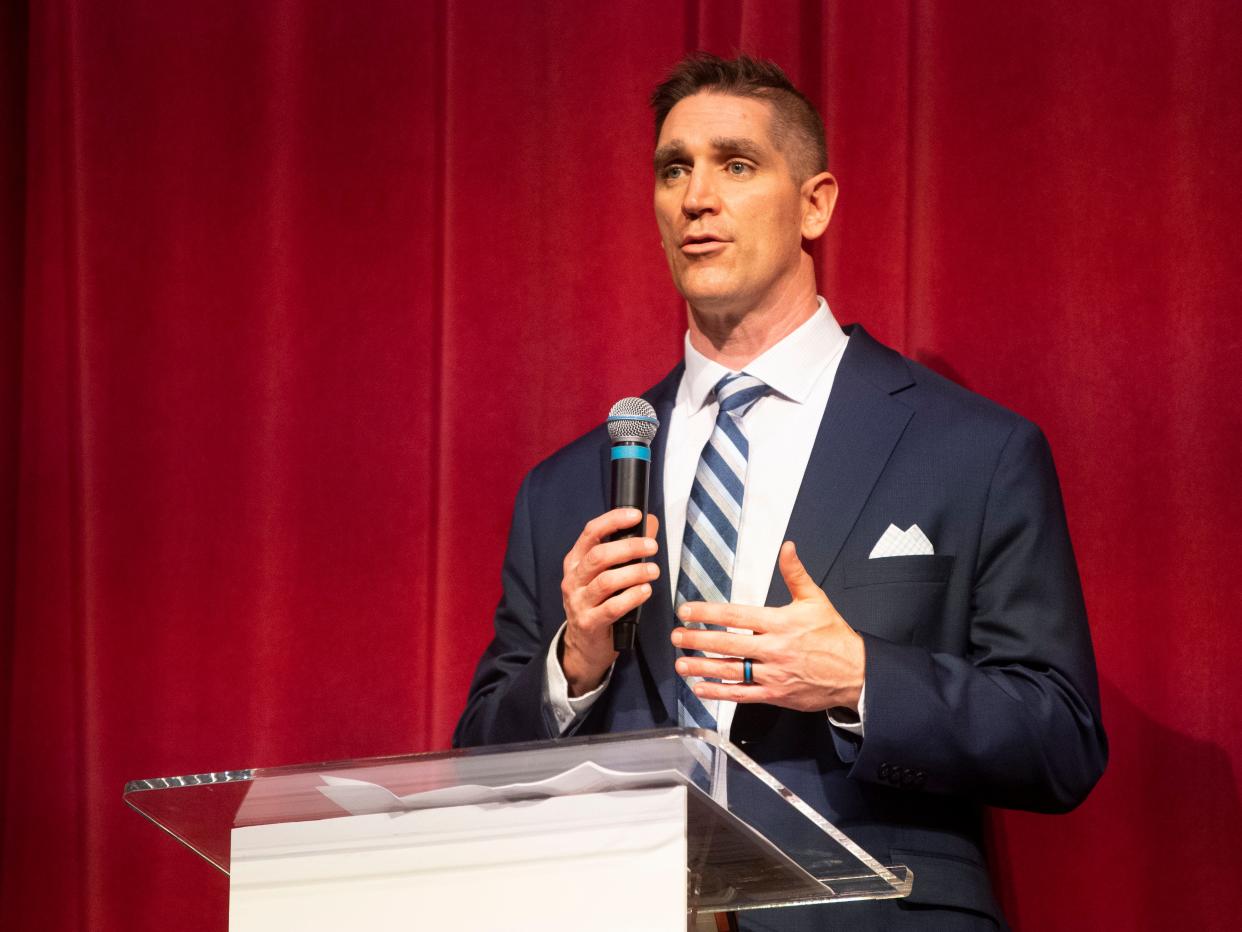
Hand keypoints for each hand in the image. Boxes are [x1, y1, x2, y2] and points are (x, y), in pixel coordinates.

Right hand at [561, 509, 659, 695]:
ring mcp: (578, 602)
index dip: (613, 520)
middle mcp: (573, 579)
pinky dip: (632, 597)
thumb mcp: (606, 574)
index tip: (636, 515)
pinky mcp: (588, 623)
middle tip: (652, 547)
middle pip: (599, 556)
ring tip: (654, 571)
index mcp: (576, 561)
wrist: (583, 646)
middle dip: (629, 548)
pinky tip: (645, 591)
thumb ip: (625, 550)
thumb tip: (650, 523)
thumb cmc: (598, 603)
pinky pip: (611, 607)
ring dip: (634, 573)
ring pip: (606, 581)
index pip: (590, 532)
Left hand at [671, 541, 864, 712]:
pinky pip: (742, 695)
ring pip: (730, 671)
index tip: (686, 611)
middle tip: (676, 637)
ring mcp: (773, 675)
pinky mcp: (775, 695)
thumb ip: (795, 573)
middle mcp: (773, 649)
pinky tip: (701, 688)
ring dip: (703, 667)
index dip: (708, 614)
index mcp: (779, 623)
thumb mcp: (815, 599)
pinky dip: (719, 693)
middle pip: (727, 644)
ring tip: (681, 663)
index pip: (735, 616)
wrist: (855, 673)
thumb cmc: (833, 635)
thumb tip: (787, 547)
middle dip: (698, 640)